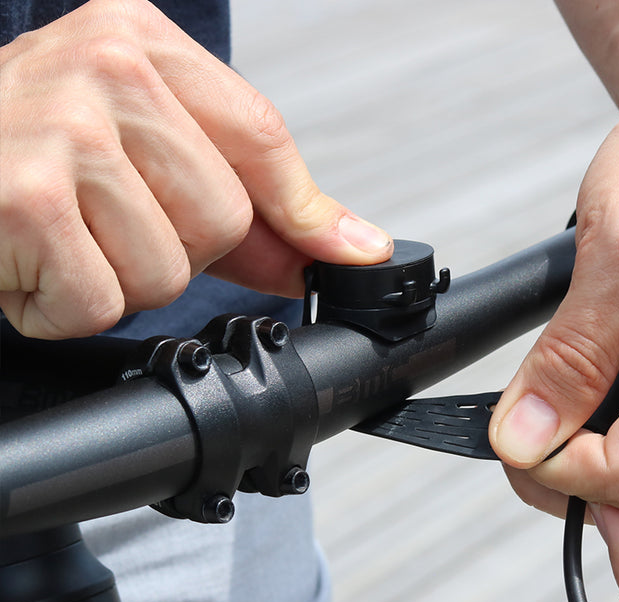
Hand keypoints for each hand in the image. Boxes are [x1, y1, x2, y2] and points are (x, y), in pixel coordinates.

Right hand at [0, 0, 391, 339]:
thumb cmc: (23, 150)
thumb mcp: (137, 142)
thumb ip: (250, 196)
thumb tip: (351, 246)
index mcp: (139, 42)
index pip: (261, 135)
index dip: (301, 212)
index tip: (345, 254)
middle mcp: (104, 69)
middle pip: (223, 218)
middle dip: (175, 249)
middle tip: (104, 220)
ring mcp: (62, 131)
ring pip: (168, 270)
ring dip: (116, 282)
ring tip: (61, 236)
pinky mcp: (24, 200)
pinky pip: (101, 302)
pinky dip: (64, 308)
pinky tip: (28, 261)